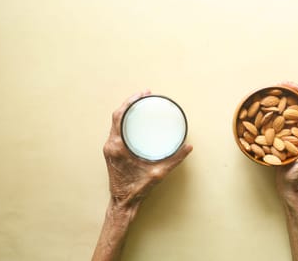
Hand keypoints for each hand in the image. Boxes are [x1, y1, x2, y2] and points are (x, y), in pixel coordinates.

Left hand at [103, 90, 192, 210]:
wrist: (123, 203)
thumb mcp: (158, 173)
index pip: (119, 117)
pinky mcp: (111, 152)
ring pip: (115, 123)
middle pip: (117, 116)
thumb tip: (188, 146)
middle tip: (144, 94)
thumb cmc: (137, 189)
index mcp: (117, 147)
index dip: (129, 102)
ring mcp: (109, 149)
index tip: (142, 94)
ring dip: (126, 111)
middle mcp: (110, 145)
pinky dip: (124, 121)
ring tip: (140, 103)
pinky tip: (134, 119)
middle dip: (130, 103)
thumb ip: (174, 159)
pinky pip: (116, 131)